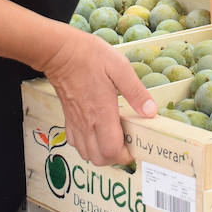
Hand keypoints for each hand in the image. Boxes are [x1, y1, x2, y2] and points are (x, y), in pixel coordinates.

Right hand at [41, 27, 156, 166]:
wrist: (59, 52)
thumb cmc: (89, 56)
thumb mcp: (120, 68)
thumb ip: (136, 92)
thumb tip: (151, 111)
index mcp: (102, 112)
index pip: (112, 150)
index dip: (125, 155)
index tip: (135, 146)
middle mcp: (87, 122)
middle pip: (99, 159)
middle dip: (115, 158)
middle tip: (126, 144)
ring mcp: (76, 122)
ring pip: (86, 154)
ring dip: (101, 153)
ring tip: (113, 139)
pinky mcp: (68, 117)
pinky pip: (76, 143)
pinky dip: (87, 145)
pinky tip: (96, 132)